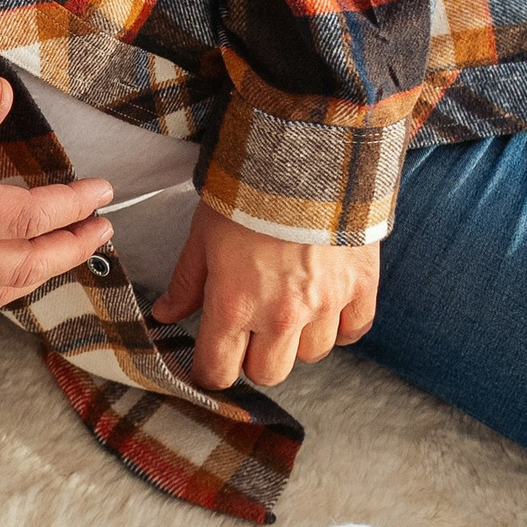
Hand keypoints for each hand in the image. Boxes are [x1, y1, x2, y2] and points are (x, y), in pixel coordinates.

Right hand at [0, 74, 112, 327]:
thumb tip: (4, 97)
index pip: (24, 217)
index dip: (71, 205)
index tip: (100, 192)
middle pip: (26, 265)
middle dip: (74, 247)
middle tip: (104, 227)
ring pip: (3, 295)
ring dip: (46, 275)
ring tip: (73, 250)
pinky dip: (3, 297)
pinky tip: (16, 280)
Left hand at [152, 204, 377, 394]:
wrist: (307, 153)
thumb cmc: (248, 191)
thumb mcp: (204, 234)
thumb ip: (188, 281)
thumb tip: (165, 314)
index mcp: (233, 305)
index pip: (218, 371)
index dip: (210, 370)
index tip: (211, 361)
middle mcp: (280, 316)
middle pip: (267, 373)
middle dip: (255, 358)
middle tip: (252, 332)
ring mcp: (325, 305)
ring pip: (312, 356)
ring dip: (299, 340)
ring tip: (291, 307)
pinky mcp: (361, 287)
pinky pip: (354, 332)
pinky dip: (341, 326)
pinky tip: (328, 306)